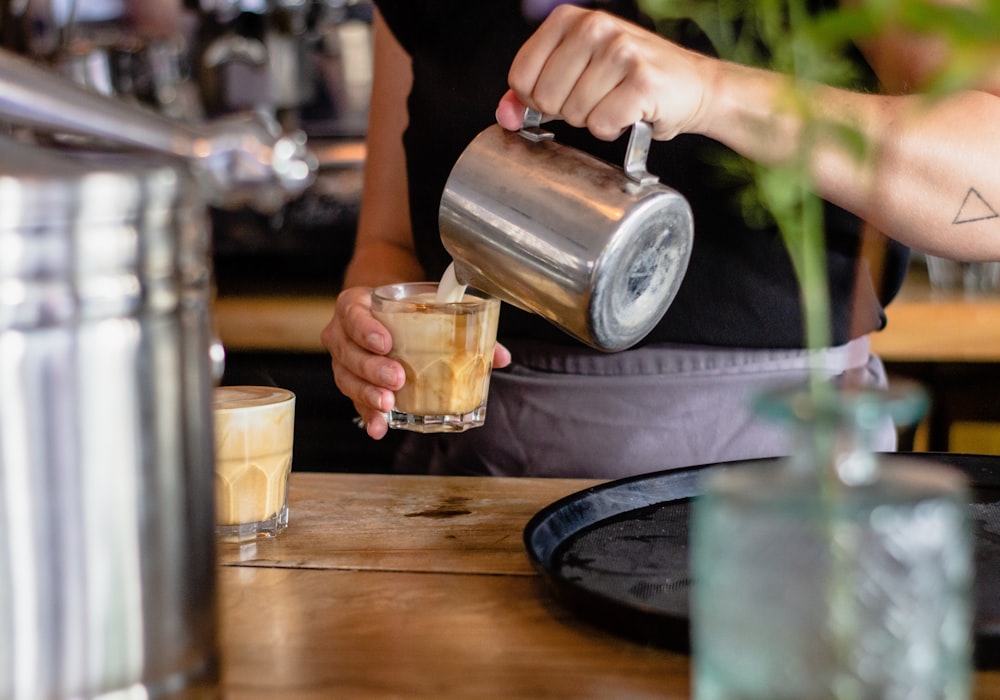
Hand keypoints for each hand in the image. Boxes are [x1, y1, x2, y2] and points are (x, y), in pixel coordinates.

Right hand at [321, 287, 512, 438]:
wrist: (382, 310)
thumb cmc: (405, 308)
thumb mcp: (426, 306)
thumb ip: (463, 326)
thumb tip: (501, 356)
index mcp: (356, 306)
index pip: (353, 315)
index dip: (365, 330)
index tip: (386, 343)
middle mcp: (343, 334)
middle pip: (349, 353)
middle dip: (372, 369)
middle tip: (398, 379)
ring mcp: (344, 360)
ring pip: (347, 379)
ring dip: (368, 395)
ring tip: (389, 405)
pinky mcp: (352, 383)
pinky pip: (355, 400)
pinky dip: (368, 415)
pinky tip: (379, 427)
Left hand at [496, 5, 710, 141]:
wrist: (693, 86)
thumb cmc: (630, 80)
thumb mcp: (575, 76)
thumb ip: (532, 93)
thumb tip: (505, 115)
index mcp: (569, 20)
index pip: (520, 78)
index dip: (538, 100)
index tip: (565, 94)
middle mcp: (594, 27)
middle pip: (546, 99)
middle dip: (568, 111)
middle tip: (597, 99)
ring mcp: (620, 51)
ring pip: (575, 114)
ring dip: (594, 120)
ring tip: (617, 102)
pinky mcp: (642, 80)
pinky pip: (602, 125)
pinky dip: (614, 129)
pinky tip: (630, 113)